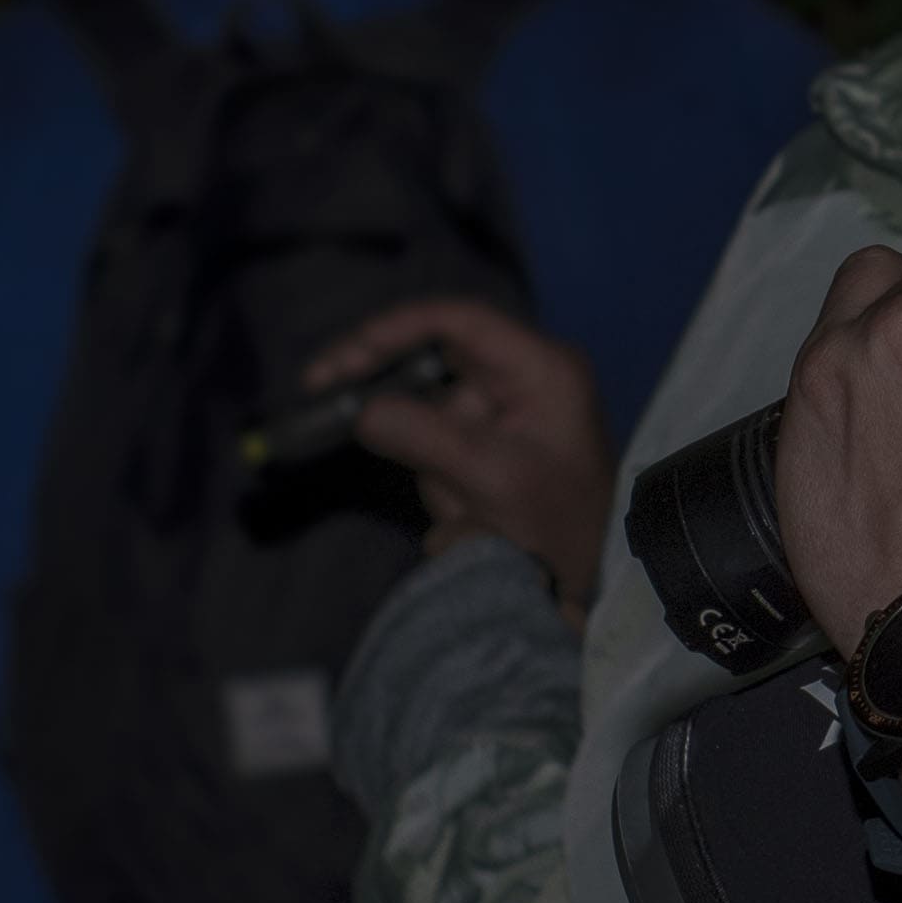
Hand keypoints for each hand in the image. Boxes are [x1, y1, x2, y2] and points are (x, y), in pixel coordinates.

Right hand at [306, 297, 612, 604]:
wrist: (581, 582)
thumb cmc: (557, 525)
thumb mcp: (492, 479)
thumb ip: (425, 437)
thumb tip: (364, 411)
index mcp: (542, 367)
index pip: (459, 320)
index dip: (395, 328)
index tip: (344, 359)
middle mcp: (523, 375)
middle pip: (433, 354)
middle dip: (390, 390)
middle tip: (321, 390)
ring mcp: (503, 408)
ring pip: (427, 409)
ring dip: (430, 463)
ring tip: (467, 508)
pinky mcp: (485, 441)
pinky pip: (436, 445)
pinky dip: (439, 480)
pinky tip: (468, 514)